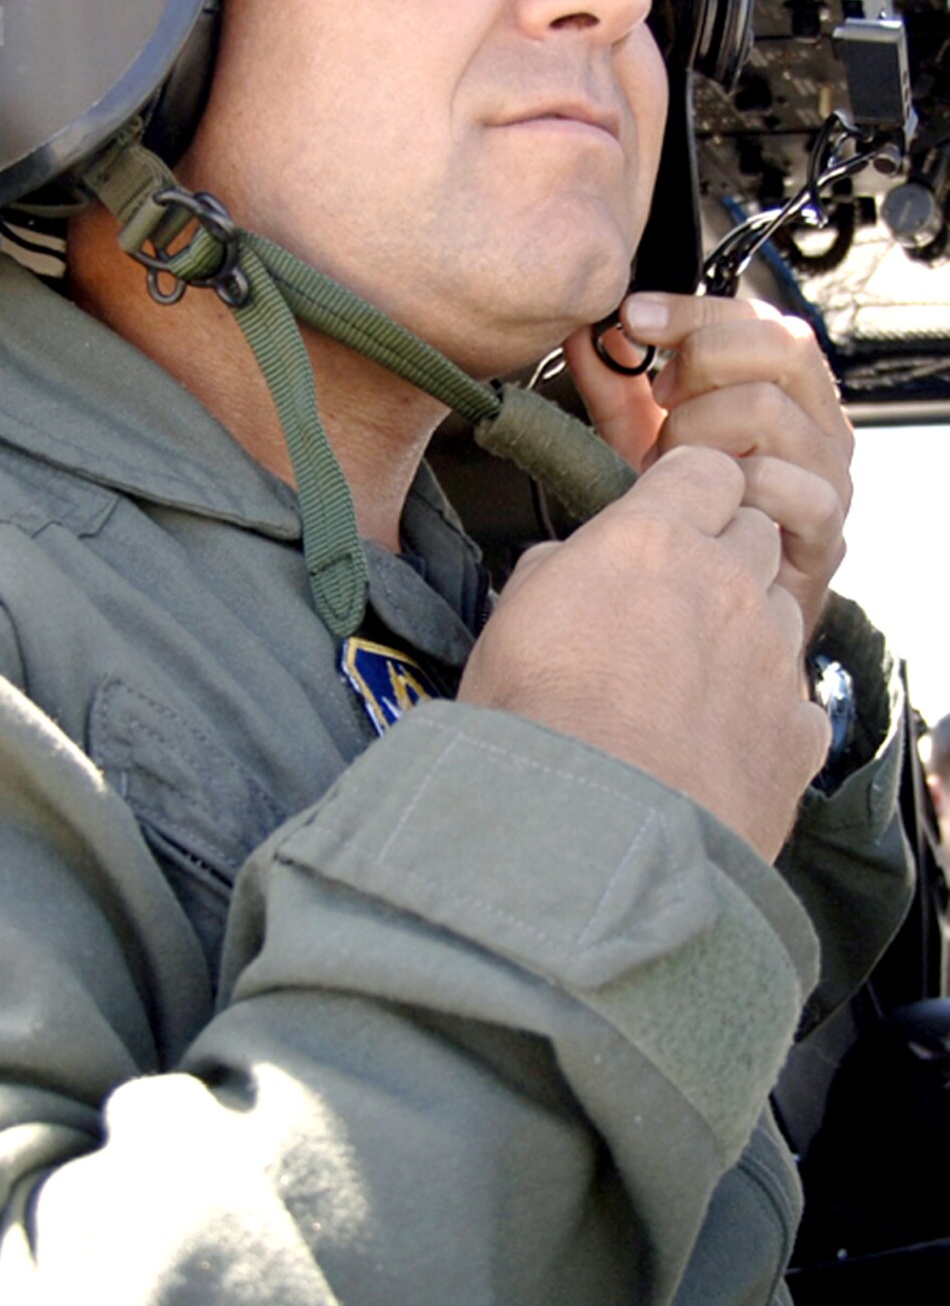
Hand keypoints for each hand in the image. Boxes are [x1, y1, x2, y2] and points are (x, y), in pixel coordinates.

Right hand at [458, 446, 829, 859]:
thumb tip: (566, 566)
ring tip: (687, 683)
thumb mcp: (507, 622)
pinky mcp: (797, 734)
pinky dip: (766, 713)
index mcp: (653, 541)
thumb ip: (554, 573)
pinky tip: (715, 745)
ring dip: (747, 631)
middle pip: (757, 533)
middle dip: (724, 553)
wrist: (588, 836)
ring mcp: (772, 660)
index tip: (665, 516)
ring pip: (783, 613)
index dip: (687, 490)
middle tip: (671, 600)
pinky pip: (796, 702)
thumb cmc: (533, 728)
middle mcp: (729, 587)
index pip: (706, 469)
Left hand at [564, 292, 853, 648]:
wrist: (712, 618)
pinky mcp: (827, 537)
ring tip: (673, 467)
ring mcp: (830, 480)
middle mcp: (820, 427)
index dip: (693, 310)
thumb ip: (618, 388)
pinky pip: (790, 490)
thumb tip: (584, 330)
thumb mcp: (644, 443)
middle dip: (700, 362)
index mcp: (787, 393)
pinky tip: (706, 506)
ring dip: (702, 431)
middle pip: (781, 346)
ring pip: (769, 411)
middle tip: (657, 404)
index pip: (760, 318)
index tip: (632, 320)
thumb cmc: (687, 522)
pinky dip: (736, 490)